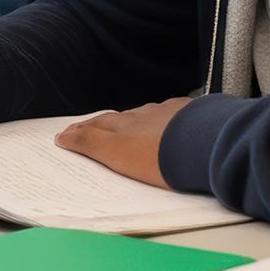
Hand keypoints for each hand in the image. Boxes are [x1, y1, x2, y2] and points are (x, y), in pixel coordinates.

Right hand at [54, 98, 189, 186]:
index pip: (96, 126)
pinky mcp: (193, 117)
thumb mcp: (118, 155)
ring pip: (147, 115)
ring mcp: (170, 114)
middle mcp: (145, 115)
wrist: (205, 146)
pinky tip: (171, 123)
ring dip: (135, 121)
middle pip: (119, 118)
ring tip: (129, 127)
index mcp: (125, 126)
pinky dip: (166, 119)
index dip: (81, 130)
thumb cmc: (162, 156)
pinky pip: (175, 114)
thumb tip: (64, 136)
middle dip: (104, 123)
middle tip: (92, 127)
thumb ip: (91, 144)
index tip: (68, 133)